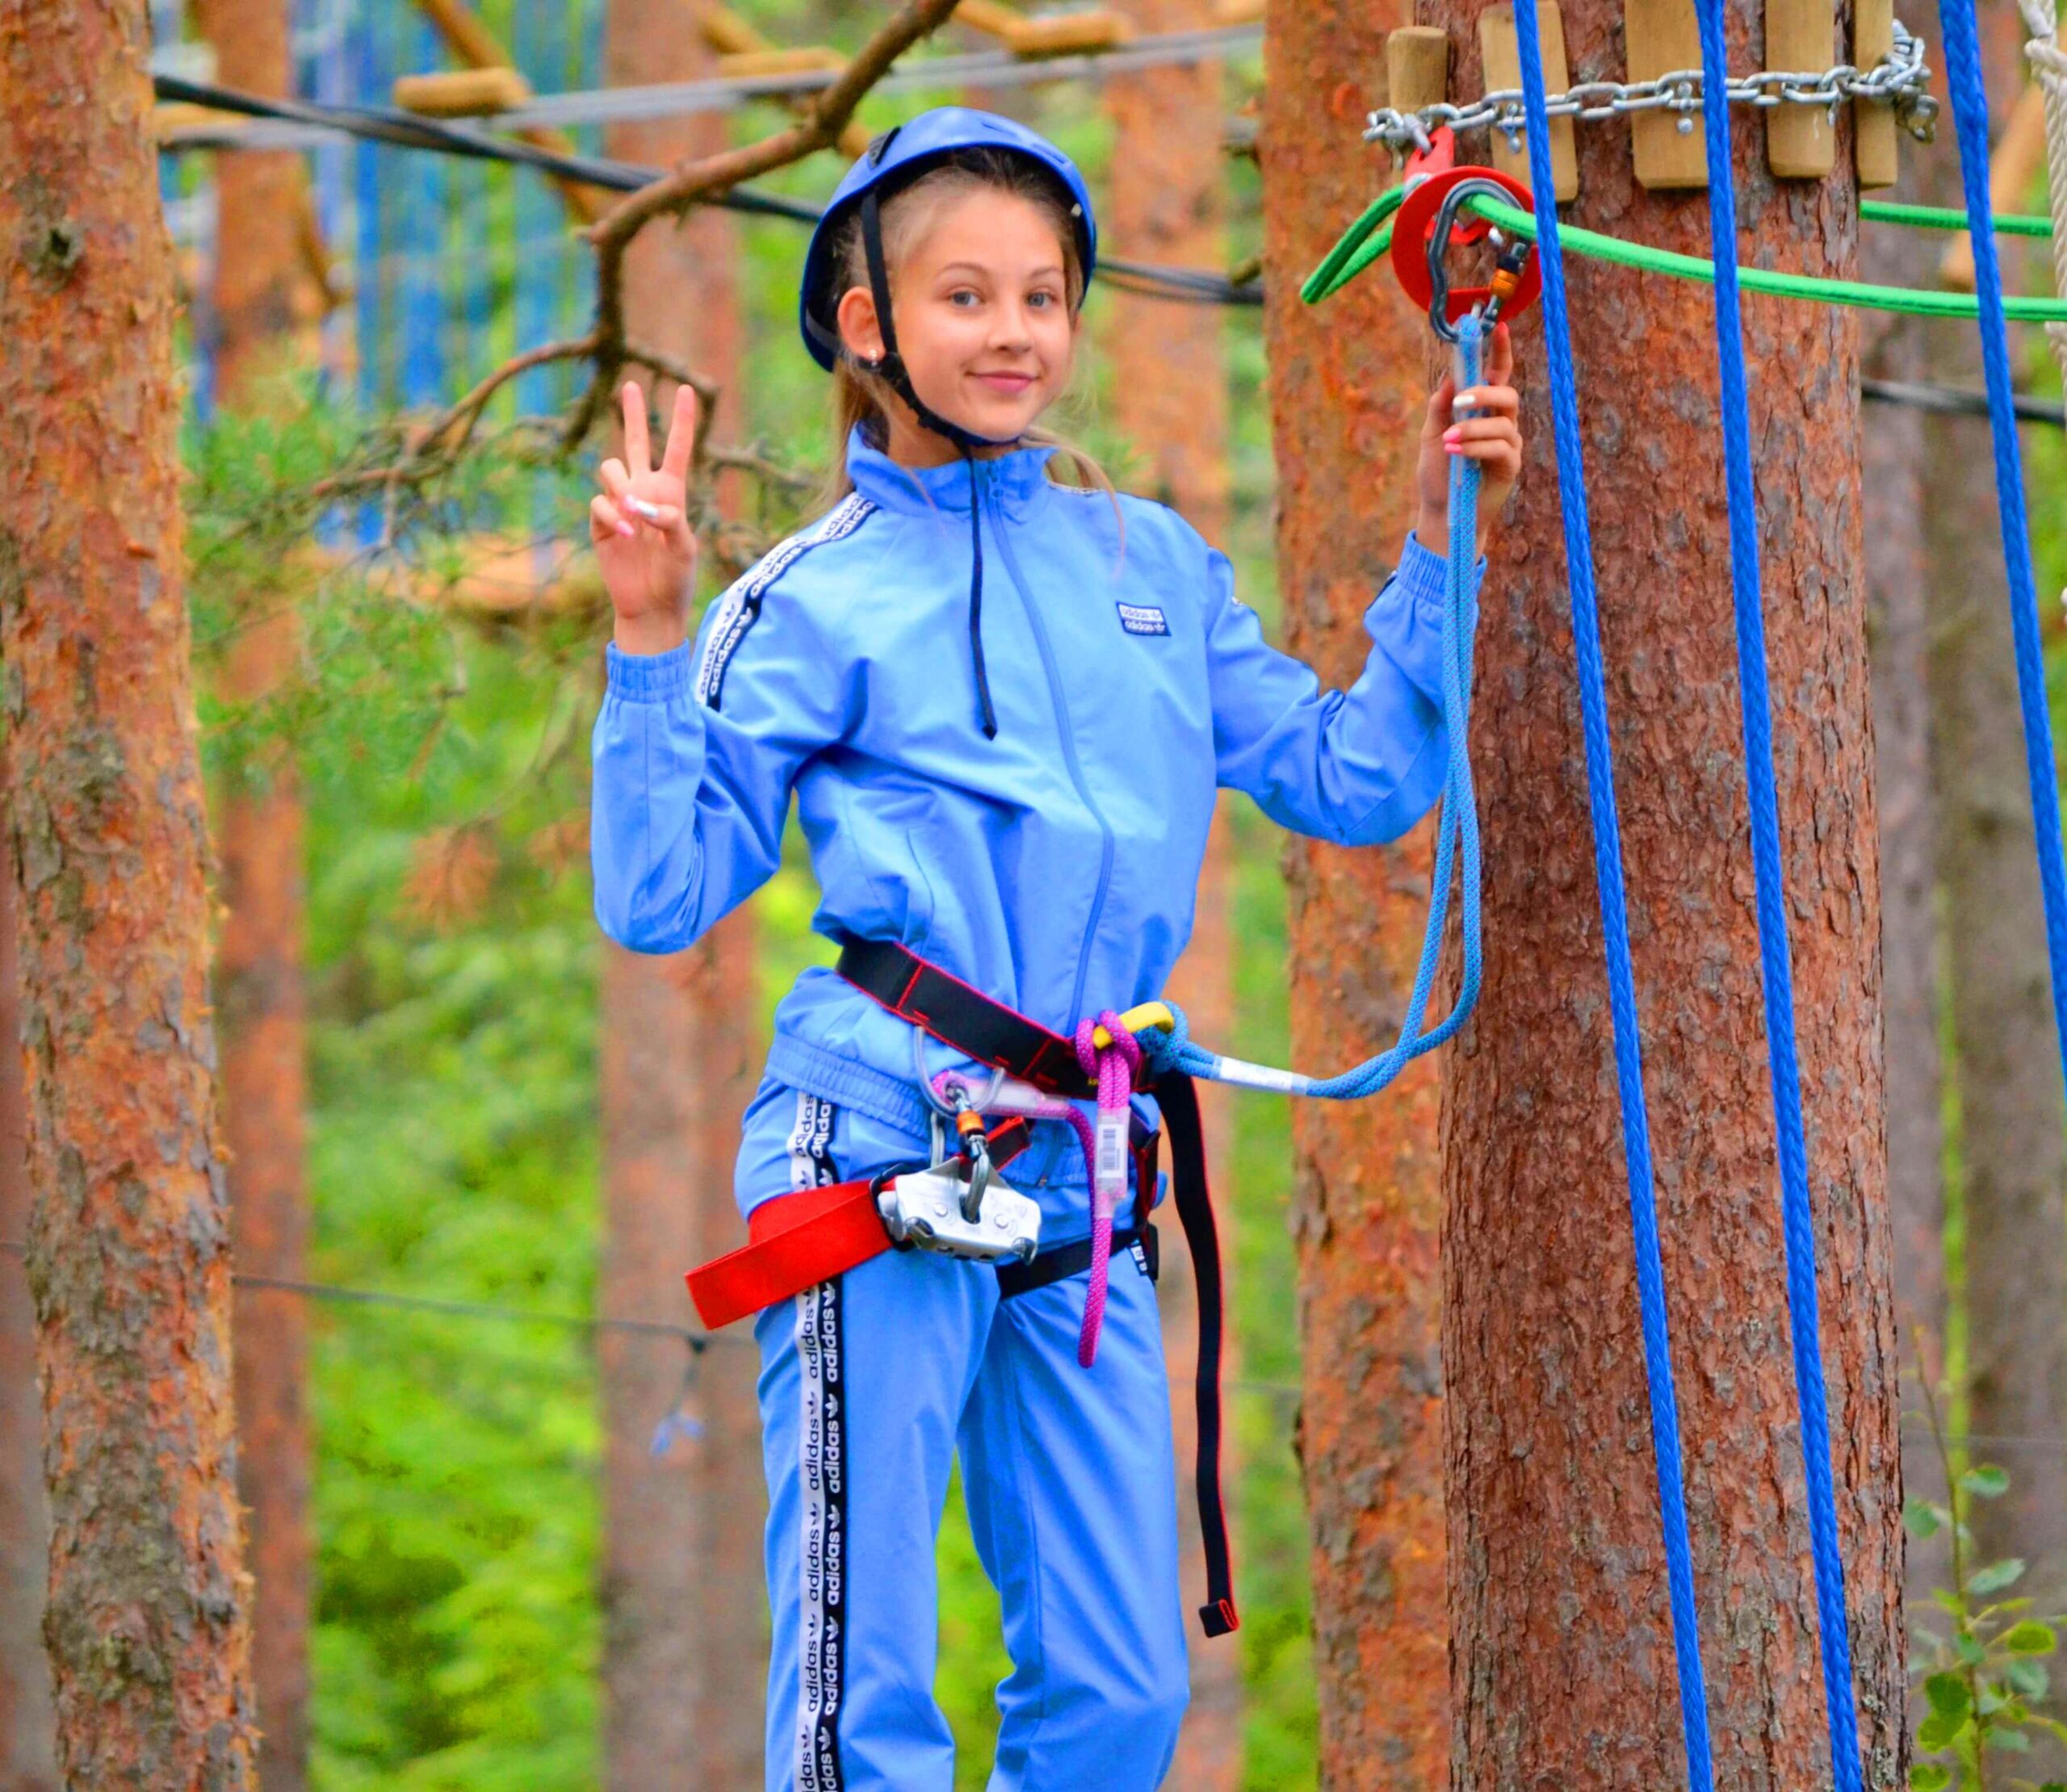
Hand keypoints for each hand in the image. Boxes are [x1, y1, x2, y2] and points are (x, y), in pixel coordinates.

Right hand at [592, 380, 698, 654]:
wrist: (651, 607)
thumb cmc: (675, 578)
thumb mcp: (684, 547)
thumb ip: (669, 519)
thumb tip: (639, 504)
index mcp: (671, 492)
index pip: (677, 449)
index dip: (682, 421)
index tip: (686, 390)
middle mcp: (644, 491)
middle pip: (635, 442)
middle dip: (633, 414)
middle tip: (630, 386)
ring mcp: (621, 505)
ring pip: (610, 468)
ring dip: (620, 485)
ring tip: (634, 513)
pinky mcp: (601, 523)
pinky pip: (599, 503)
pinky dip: (611, 514)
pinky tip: (627, 534)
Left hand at [1411, 321, 1522, 558]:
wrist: (1442, 514)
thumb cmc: (1438, 474)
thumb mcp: (1431, 434)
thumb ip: (1440, 406)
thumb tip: (1450, 377)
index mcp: (1483, 410)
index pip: (1498, 374)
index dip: (1501, 351)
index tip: (1498, 326)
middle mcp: (1501, 423)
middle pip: (1507, 394)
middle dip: (1483, 393)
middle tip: (1458, 403)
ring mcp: (1509, 445)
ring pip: (1503, 422)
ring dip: (1473, 427)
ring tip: (1448, 440)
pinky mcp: (1510, 467)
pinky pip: (1500, 448)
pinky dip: (1476, 447)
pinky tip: (1456, 452)